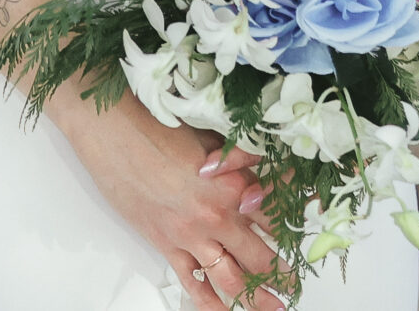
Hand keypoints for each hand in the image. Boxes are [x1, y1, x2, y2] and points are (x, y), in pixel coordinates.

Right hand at [51, 96, 279, 309]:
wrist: (114, 131)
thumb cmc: (159, 126)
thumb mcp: (213, 136)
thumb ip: (243, 158)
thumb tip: (268, 166)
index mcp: (234, 186)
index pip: (276, 218)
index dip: (294, 231)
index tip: (304, 242)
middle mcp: (217, 217)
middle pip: (259, 257)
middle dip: (281, 276)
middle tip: (294, 287)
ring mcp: (190, 236)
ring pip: (231, 279)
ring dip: (254, 299)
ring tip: (272, 309)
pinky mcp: (165, 244)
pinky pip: (192, 282)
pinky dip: (208, 301)